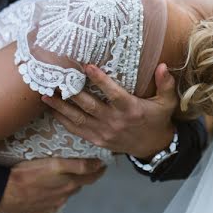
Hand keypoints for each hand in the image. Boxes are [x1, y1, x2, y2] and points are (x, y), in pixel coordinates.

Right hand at [0, 157, 106, 212]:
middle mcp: (65, 192)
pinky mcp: (45, 211)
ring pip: (68, 192)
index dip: (99, 167)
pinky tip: (46, 189)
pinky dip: (55, 195)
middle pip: (82, 183)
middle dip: (87, 176)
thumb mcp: (52, 163)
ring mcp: (56, 203)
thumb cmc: (24, 173)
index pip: (91, 172)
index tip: (103, 163)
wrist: (3, 194)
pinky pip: (56, 202)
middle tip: (89, 168)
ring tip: (62, 176)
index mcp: (68, 179)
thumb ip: (76, 165)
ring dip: (69, 185)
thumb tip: (95, 164)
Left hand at [42, 63, 177, 159]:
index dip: (100, 80)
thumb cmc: (158, 119)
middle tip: (56, 79)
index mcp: (131, 110)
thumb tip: (163, 65)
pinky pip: (78, 130)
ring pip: (79, 119)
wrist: (153, 147)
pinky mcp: (98, 140)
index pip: (113, 93)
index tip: (87, 66)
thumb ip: (165, 84)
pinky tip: (53, 111)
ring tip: (45, 96)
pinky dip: (64, 121)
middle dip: (71, 93)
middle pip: (89, 106)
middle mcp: (115, 121)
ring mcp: (105, 132)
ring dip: (61, 107)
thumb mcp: (167, 102)